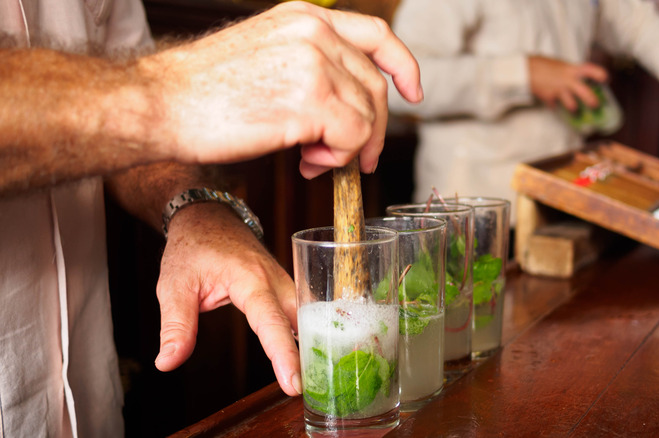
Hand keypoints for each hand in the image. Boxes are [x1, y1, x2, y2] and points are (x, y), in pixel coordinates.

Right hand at [144, 1, 422, 178]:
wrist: (158, 104)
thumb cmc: (201, 93)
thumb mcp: (264, 58)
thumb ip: (309, 69)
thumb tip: (344, 111)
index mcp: (304, 18)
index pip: (376, 35)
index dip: (403, 66)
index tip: (413, 93)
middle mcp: (314, 32)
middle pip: (375, 86)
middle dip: (372, 130)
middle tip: (352, 159)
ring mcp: (315, 63)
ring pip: (366, 116)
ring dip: (347, 148)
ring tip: (312, 160)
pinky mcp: (311, 99)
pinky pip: (352, 137)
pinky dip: (337, 159)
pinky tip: (306, 163)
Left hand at [154, 203, 300, 395]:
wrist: (208, 218)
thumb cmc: (192, 248)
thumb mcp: (174, 285)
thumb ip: (176, 326)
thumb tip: (168, 362)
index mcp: (250, 278)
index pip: (271, 321)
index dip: (282, 354)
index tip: (293, 382)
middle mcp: (275, 280)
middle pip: (300, 322)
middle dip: (308, 355)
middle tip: (308, 389)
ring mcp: (285, 283)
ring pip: (307, 318)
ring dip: (312, 345)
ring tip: (315, 379)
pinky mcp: (286, 288)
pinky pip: (303, 314)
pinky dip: (307, 335)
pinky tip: (311, 357)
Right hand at [528, 56, 608, 110]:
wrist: (525, 70)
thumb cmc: (543, 65)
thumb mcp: (561, 65)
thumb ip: (570, 72)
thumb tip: (580, 80)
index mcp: (571, 69)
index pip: (590, 70)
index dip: (600, 74)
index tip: (606, 79)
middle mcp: (567, 80)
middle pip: (584, 92)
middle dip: (592, 100)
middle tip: (596, 105)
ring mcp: (558, 90)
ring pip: (571, 104)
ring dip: (574, 108)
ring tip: (575, 110)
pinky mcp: (549, 98)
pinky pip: (555, 106)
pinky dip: (555, 106)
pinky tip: (553, 104)